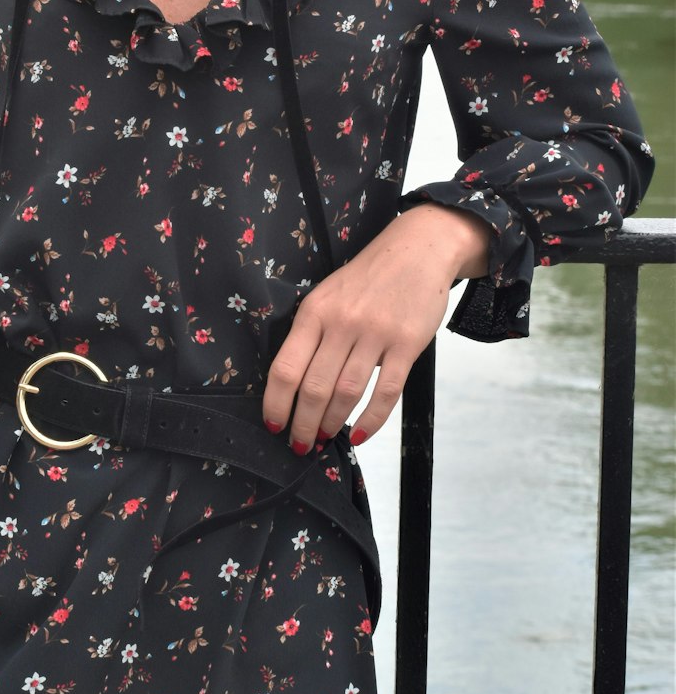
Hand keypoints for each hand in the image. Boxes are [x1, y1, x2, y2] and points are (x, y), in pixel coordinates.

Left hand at [262, 204, 489, 451]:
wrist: (418, 249)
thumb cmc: (367, 277)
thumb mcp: (327, 294)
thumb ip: (312, 331)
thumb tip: (293, 383)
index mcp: (314, 311)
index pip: (285, 368)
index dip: (276, 403)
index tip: (274, 425)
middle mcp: (341, 323)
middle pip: (314, 388)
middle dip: (304, 424)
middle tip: (301, 444)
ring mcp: (375, 334)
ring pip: (346, 393)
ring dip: (333, 424)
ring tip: (325, 438)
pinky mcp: (407, 345)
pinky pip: (386, 392)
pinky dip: (371, 419)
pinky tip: (360, 433)